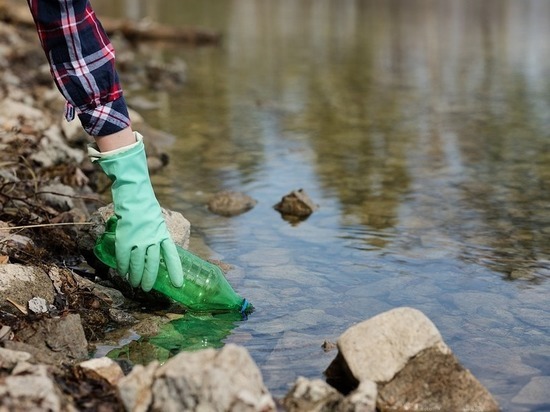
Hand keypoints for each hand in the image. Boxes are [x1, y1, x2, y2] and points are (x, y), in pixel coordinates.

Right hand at [92, 132, 183, 290]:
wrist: (132, 193)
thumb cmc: (145, 206)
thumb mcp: (156, 221)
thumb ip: (156, 236)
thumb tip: (152, 252)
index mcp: (163, 234)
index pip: (172, 256)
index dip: (175, 271)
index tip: (179, 285)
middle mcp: (153, 238)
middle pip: (152, 264)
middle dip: (150, 278)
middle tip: (147, 288)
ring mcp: (138, 239)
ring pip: (137, 263)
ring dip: (135, 275)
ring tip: (134, 283)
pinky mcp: (125, 238)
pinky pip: (124, 257)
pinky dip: (122, 266)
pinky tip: (122, 272)